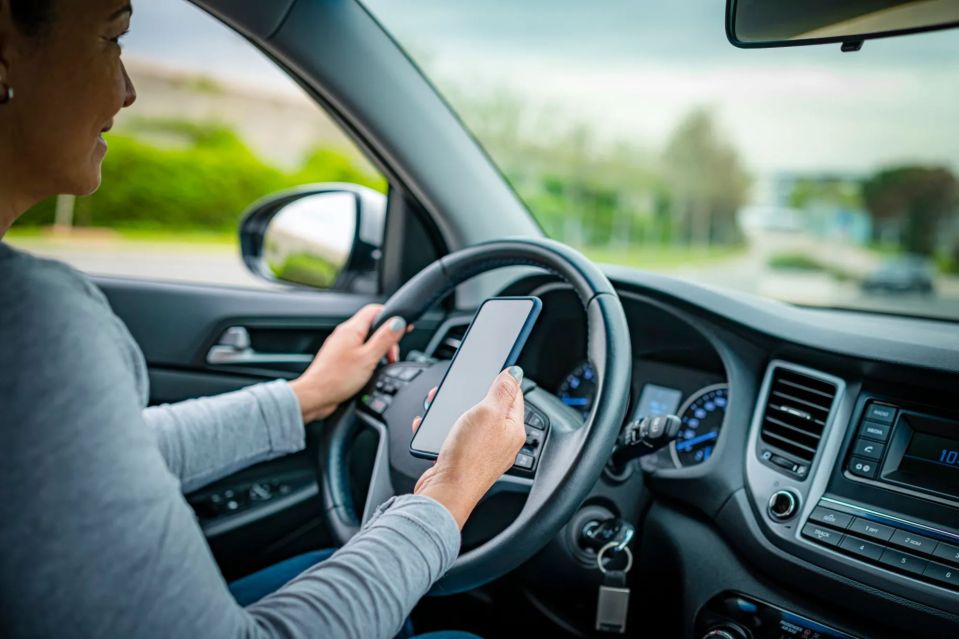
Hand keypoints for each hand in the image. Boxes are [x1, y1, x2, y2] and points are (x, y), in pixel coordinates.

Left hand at [289, 304, 408, 422]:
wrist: (315, 396)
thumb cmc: (336, 379)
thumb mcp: (368, 358)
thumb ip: (384, 339)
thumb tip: (398, 322)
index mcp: (351, 329)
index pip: (375, 310)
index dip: (392, 316)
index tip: (404, 328)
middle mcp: (344, 334)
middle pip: (373, 327)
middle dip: (387, 340)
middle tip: (391, 356)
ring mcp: (340, 346)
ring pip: (366, 341)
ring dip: (378, 351)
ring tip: (381, 366)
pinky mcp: (339, 359)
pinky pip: (359, 352)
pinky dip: (369, 359)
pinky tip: (370, 371)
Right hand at [413, 367, 526, 528]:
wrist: (445, 492)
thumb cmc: (468, 457)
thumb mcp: (488, 412)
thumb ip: (502, 390)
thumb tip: (515, 373)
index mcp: (513, 429)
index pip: (515, 396)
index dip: (504, 380)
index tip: (493, 369)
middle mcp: (501, 442)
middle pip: (490, 408)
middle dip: (471, 396)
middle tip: (458, 390)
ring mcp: (482, 452)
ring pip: (469, 422)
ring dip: (453, 411)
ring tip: (438, 406)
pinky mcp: (464, 460)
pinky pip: (454, 437)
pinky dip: (442, 429)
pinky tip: (431, 427)